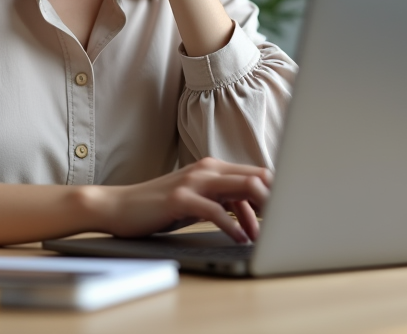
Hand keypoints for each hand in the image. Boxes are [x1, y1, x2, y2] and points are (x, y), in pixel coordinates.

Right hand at [90, 157, 270, 242]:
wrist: (120, 206)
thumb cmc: (159, 205)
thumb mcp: (197, 200)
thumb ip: (224, 200)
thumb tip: (255, 214)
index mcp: (212, 168)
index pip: (256, 173)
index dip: (276, 191)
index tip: (287, 212)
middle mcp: (206, 169)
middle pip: (254, 177)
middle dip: (275, 200)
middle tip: (286, 222)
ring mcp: (193, 181)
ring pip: (240, 187)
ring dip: (258, 212)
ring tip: (265, 234)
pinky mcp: (180, 198)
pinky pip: (215, 210)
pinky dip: (232, 225)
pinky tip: (240, 238)